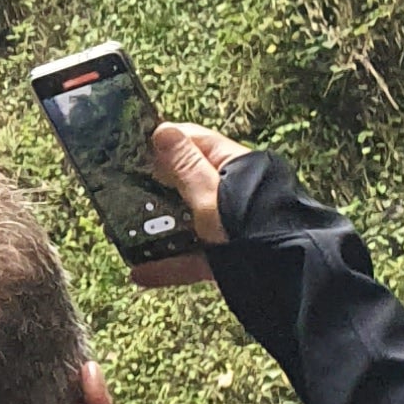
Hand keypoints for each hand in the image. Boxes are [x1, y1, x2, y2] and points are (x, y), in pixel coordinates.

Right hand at [135, 121, 247, 286]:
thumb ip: (184, 166)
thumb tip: (162, 130)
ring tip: (125, 234)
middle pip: (187, 184)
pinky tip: (141, 273)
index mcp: (232, 164)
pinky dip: (170, 264)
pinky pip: (193, 256)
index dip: (163, 143)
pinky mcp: (226, 254)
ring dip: (158, 229)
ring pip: (187, 222)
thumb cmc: (248, 225)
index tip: (132, 150)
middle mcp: (232, 191)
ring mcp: (229, 224)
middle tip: (120, 193)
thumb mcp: (209, 193)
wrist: (283, 273)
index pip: (194, 141)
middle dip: (154, 190)